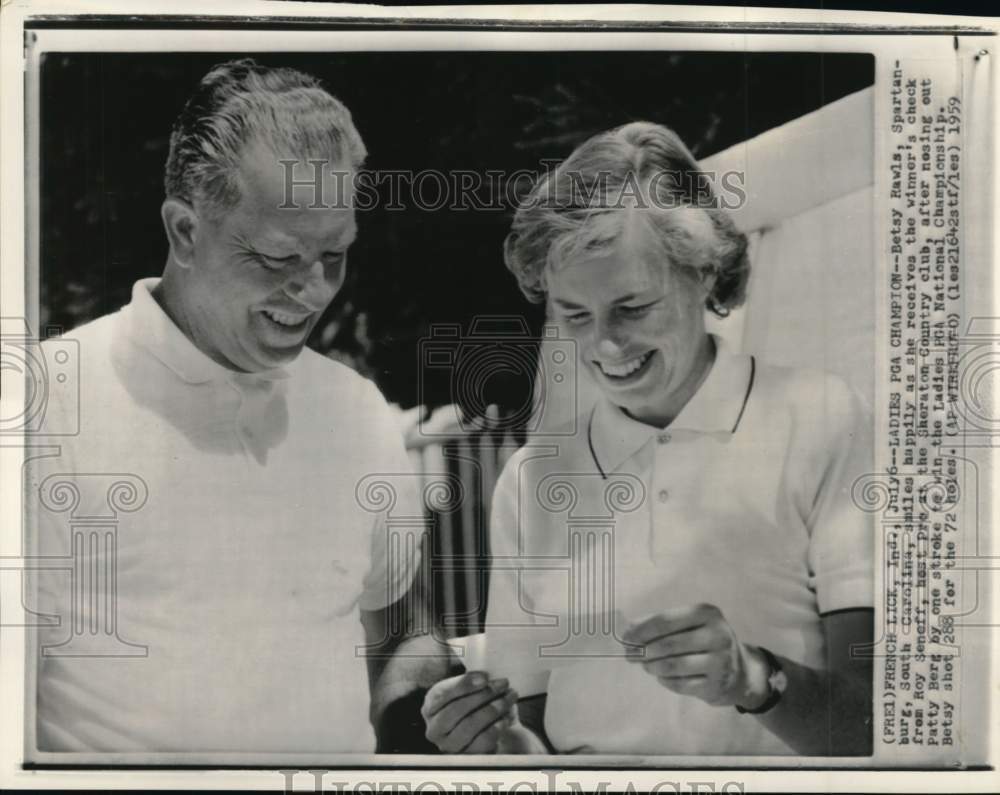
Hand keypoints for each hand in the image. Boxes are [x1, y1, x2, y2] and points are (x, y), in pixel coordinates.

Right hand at [421, 671, 518, 752]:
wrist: (485, 731)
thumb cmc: (473, 705)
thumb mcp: (466, 690)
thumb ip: (470, 682)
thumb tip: (483, 678)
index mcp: (431, 706)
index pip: (443, 694)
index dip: (465, 684)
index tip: (485, 677)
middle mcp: (434, 728)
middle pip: (456, 710)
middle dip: (483, 695)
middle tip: (503, 684)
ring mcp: (448, 745)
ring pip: (469, 725)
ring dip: (493, 709)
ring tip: (509, 697)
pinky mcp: (466, 757)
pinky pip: (482, 742)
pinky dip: (496, 727)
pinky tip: (505, 718)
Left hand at [621, 603, 767, 708]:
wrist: (739, 672)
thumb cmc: (705, 642)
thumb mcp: (689, 625)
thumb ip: (659, 624)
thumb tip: (628, 629)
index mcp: (707, 613)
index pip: (665, 620)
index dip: (642, 630)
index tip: (626, 638)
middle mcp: (717, 635)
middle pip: (668, 644)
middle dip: (644, 651)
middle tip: (630, 655)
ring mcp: (720, 662)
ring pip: (672, 666)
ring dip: (652, 667)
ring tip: (646, 666)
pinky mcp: (716, 685)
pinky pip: (679, 684)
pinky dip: (665, 680)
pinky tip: (663, 676)